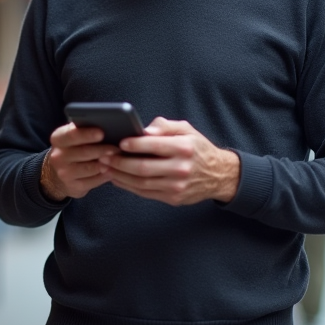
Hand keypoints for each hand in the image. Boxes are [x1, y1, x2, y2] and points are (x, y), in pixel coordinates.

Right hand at [40, 122, 118, 200]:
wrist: (56, 174)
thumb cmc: (72, 150)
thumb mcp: (72, 137)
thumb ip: (84, 130)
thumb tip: (107, 126)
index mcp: (58, 139)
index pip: (72, 134)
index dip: (88, 134)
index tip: (102, 133)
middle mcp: (58, 156)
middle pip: (84, 152)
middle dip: (103, 149)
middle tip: (117, 148)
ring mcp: (64, 173)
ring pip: (90, 168)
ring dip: (107, 163)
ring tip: (118, 159)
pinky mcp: (73, 186)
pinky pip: (94, 181)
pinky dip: (105, 175)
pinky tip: (112, 170)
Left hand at [101, 117, 240, 205]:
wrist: (218, 175)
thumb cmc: (197, 149)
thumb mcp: (186, 130)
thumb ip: (164, 126)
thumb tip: (143, 130)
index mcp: (184, 148)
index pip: (154, 146)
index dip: (134, 145)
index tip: (119, 143)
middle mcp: (181, 168)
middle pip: (143, 168)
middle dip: (120, 163)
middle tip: (105, 157)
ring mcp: (177, 186)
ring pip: (141, 183)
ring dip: (120, 176)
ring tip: (106, 168)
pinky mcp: (174, 198)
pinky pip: (146, 193)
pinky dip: (129, 187)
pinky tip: (118, 179)